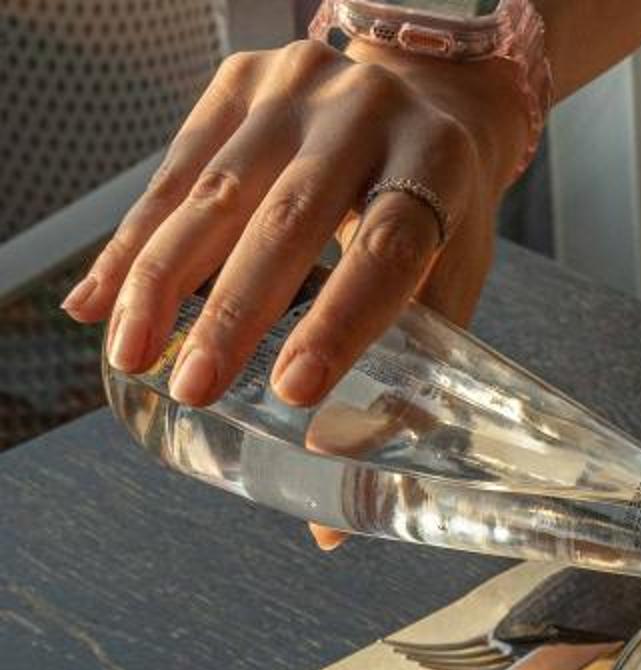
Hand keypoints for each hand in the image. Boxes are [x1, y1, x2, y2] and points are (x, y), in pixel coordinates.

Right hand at [61, 38, 517, 414]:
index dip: (340, 322)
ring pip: (216, 189)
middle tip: (193, 391)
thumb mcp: (448, 290)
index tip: (294, 392)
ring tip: (131, 356)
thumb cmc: (441, 215)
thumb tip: (328, 528)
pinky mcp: (241, 81)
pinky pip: (174, 169)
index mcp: (437, 167)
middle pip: (289, 220)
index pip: (387, 249)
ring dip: (161, 278)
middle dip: (232, 312)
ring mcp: (297, 89)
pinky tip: (102, 302)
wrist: (427, 90)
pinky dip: (132, 240)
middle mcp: (366, 113)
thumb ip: (404, 397)